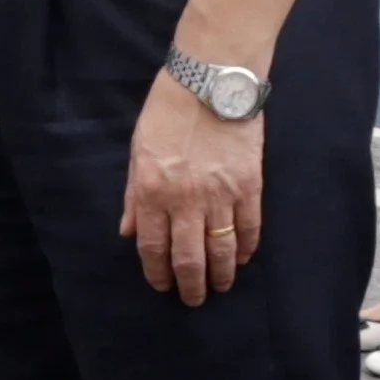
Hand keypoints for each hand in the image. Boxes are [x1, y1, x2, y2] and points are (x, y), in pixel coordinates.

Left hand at [120, 76, 264, 304]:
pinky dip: (246, 249)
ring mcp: (221, 196)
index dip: (157, 273)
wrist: (212, 80)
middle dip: (190, 286)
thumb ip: (134, 195)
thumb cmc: (168, 111)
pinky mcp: (250, 186)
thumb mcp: (138, 150)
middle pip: (189, 259)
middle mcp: (186, 201)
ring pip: (222, 251)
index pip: (154, 248)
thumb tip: (129, 232)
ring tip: (219, 288)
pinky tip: (241, 259)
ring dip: (220, 276)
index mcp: (153, 192)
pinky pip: (250, 228)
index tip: (162, 286)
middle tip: (193, 299)